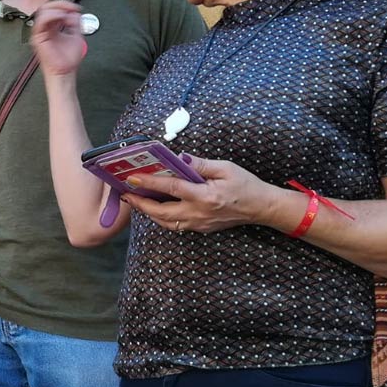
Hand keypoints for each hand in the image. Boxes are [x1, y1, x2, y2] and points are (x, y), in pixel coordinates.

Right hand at [29, 0, 85, 75]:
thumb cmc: (68, 59)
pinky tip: (61, 17)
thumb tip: (74, 12)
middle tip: (71, 8)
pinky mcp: (38, 37)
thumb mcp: (76, 35)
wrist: (65, 71)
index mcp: (53, 27)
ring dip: (56, 9)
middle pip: (47, 7)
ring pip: (42, 11)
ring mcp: (41, 32)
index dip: (65, 5)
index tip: (76, 8)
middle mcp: (45, 28)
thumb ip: (75, 23)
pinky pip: (40, 21)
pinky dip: (51, 16)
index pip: (54, 9)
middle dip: (60, 4)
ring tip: (66, 14)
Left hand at [121, 156, 276, 233]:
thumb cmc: (245, 185)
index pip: (170, 189)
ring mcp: (198, 224)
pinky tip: (154, 207)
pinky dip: (160, 217)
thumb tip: (179, 158)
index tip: (132, 178)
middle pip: (160, 212)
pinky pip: (174, 225)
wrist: (261, 207)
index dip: (149, 183)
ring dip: (148, 212)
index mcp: (205, 197)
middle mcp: (198, 213)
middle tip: (125, 193)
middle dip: (139, 204)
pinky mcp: (199, 228)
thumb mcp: (225, 168)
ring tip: (135, 200)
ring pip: (164, 222)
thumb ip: (200, 164)